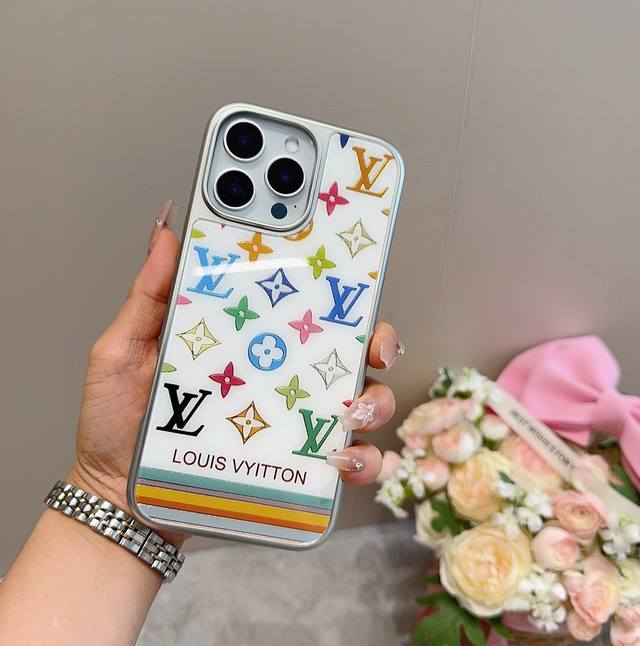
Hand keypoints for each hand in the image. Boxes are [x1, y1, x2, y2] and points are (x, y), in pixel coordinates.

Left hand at [68, 201, 401, 537]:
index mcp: (251, 342)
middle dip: (379, 341)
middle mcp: (282, 377)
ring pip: (364, 402)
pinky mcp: (296, 468)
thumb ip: (148, 295)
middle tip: (374, 347)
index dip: (338, 286)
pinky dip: (362, 461)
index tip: (351, 275)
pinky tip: (341, 460)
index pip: (305, 305)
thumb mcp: (124, 350)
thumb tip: (166, 231)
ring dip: (376, 402)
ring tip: (351, 412)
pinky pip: (348, 463)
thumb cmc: (120, 421)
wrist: (121, 494)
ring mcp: (293, 422)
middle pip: (351, 349)